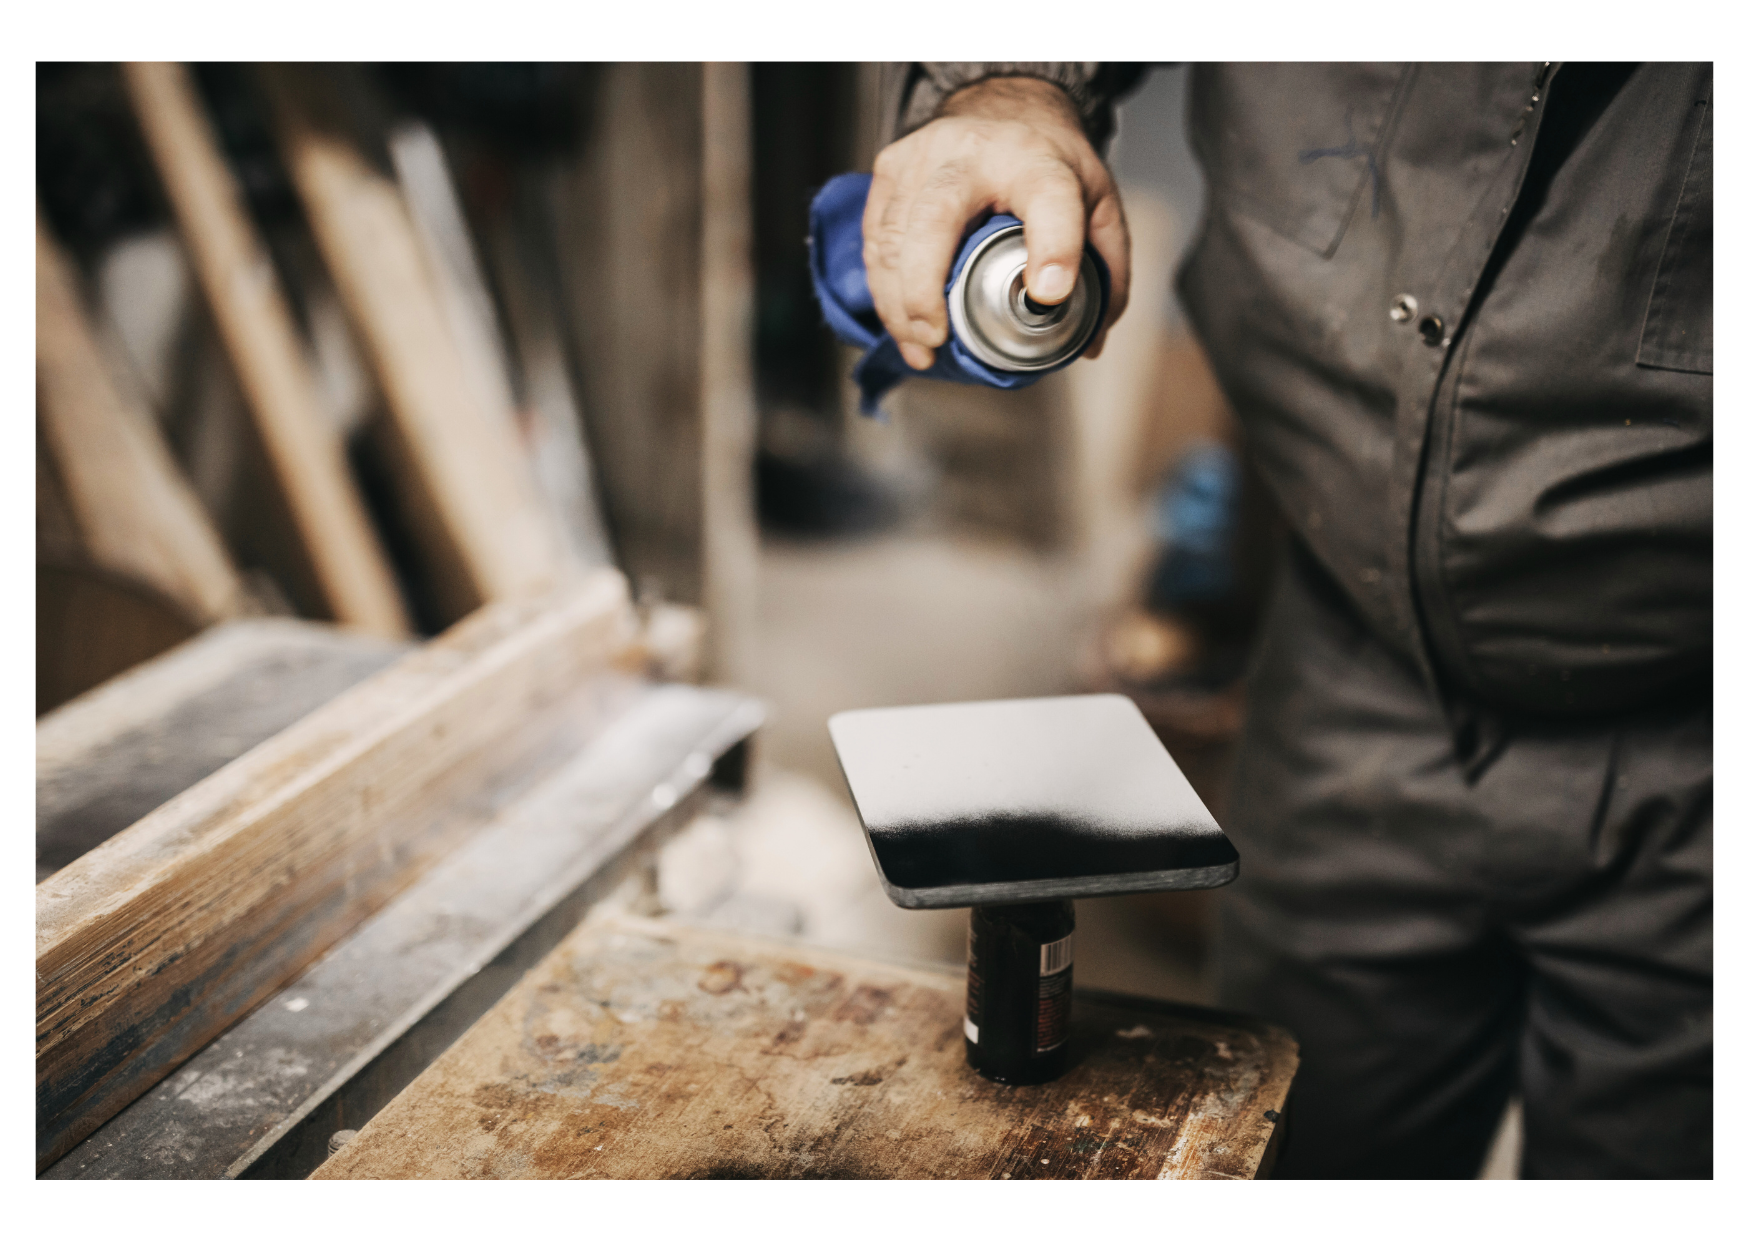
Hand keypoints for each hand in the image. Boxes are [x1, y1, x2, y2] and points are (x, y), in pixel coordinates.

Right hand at [862, 75, 1131, 371]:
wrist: (1003, 103)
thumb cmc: (1047, 162)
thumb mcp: (1097, 202)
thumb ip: (1106, 269)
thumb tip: (1090, 341)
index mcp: (1037, 160)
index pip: (1049, 199)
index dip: (1052, 247)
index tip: (1048, 294)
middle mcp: (974, 150)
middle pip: (935, 217)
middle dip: (924, 288)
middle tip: (936, 339)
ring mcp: (922, 155)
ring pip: (892, 233)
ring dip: (897, 301)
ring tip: (919, 347)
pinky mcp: (890, 167)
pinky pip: (875, 235)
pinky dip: (882, 286)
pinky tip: (900, 321)